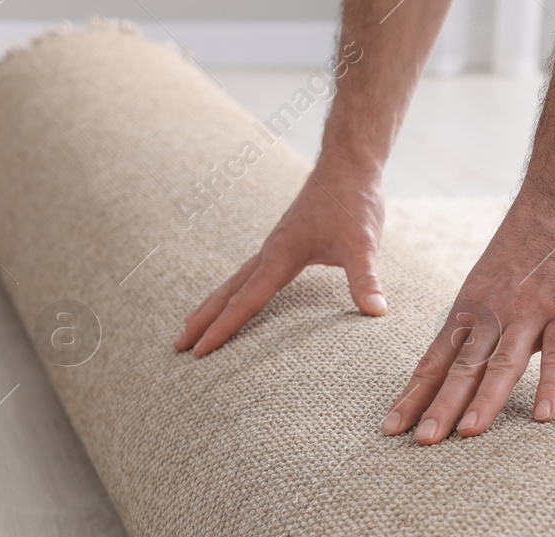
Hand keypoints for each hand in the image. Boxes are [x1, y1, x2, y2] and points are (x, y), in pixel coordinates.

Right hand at [174, 162, 387, 356]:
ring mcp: (274, 246)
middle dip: (202, 320)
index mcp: (281, 255)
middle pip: (227, 292)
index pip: (246, 301)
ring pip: (234, 281)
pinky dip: (234, 290)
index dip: (223, 329)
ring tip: (191, 326)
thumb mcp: (363, 244)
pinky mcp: (284, 242)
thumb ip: (366, 279)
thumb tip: (376, 311)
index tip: (200, 352)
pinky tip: (235, 298)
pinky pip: (250, 273)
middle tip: (177, 346)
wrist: (348, 166)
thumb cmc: (353, 203)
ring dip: (212, 305)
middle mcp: (270, 251)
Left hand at [380, 186, 554, 441]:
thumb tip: (480, 365)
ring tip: (466, 434)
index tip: (391, 426)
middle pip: (461, 367)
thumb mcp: (491, 280)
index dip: (414, 394)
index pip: (435, 359)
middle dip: (439, 406)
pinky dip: (550, 384)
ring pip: (502, 362)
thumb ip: (485, 323)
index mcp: (469, 308)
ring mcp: (530, 311)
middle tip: (419, 442)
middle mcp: (492, 312)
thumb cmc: (528, 242)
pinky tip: (542, 415)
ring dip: (484, 400)